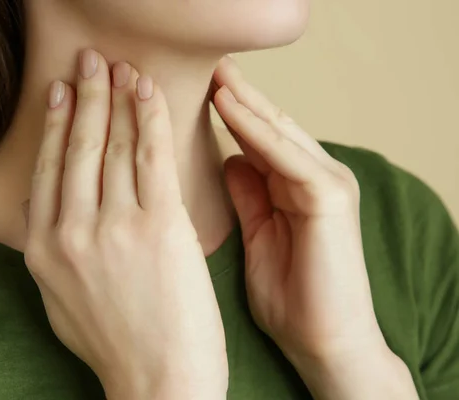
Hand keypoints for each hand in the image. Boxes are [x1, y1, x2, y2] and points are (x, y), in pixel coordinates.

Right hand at [23, 50, 227, 399]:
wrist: (158, 383)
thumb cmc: (115, 346)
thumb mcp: (60, 300)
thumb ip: (51, 250)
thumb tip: (48, 210)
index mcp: (43, 249)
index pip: (48, 169)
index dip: (55, 124)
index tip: (60, 92)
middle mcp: (70, 231)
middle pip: (77, 147)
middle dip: (84, 95)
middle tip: (90, 61)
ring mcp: (114, 227)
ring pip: (113, 145)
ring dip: (116, 98)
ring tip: (120, 69)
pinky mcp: (159, 227)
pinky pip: (152, 157)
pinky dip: (150, 118)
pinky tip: (149, 92)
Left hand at [212, 56, 417, 398]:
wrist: (324, 343)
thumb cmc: (289, 298)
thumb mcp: (258, 236)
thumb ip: (248, 194)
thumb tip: (228, 159)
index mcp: (293, 188)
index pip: (256, 138)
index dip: (226, 113)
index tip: (191, 92)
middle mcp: (312, 176)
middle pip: (267, 125)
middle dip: (234, 95)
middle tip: (204, 66)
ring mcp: (327, 183)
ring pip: (277, 130)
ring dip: (242, 100)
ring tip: (211, 73)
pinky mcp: (330, 197)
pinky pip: (286, 154)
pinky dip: (257, 130)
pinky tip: (228, 106)